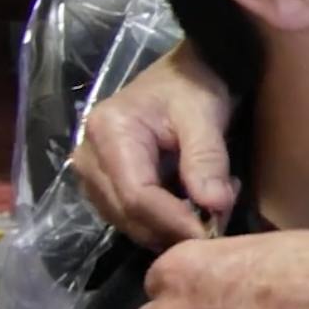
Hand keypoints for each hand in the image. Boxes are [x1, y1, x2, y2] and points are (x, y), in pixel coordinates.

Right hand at [72, 41, 238, 248]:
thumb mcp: (205, 115)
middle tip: (219, 221)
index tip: (211, 234)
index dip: (173, 221)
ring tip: (211, 203)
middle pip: (127, 214)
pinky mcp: (104, 184)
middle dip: (173, 228)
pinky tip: (193, 203)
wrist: (184, 74)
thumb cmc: (193, 86)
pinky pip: (131, 216)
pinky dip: (164, 220)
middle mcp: (88, 156)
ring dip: (170, 226)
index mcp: (108, 132)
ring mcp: (92, 173)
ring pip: (129, 222)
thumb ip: (207, 159)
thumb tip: (214, 206)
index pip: (136, 195)